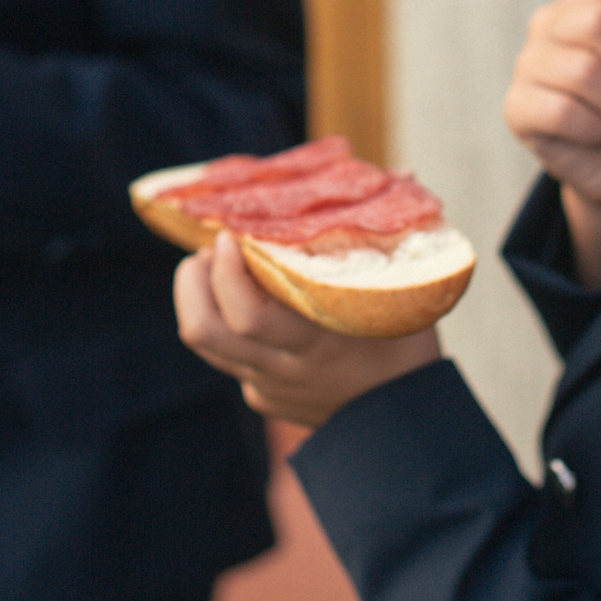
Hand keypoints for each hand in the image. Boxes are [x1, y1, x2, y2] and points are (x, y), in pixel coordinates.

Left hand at [175, 234, 441, 426]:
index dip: (226, 271)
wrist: (406, 425)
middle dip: (193, 280)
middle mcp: (282, 368)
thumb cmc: (408, 346)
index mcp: (315, 341)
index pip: (246, 313)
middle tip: (209, 250)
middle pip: (204, 329)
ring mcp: (266, 386)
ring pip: (206, 342)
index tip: (231, 235)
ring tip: (212, 266)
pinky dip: (227, 322)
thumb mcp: (407, 295)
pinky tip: (248, 300)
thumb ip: (393, 240)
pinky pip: (228, 357)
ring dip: (198, 296)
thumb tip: (404, 175)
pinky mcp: (262, 398)